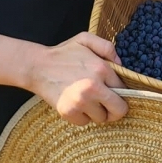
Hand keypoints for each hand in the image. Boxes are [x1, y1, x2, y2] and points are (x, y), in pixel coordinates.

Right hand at [0, 31, 127, 125]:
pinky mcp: (68, 113)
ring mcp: (80, 102)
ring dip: (97, 112)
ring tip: (87, 100)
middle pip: (119, 111)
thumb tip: (121, 65)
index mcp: (101, 69)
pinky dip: (82, 117)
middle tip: (108, 105)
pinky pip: (85, 123)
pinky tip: (76, 104)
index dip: (120, 91)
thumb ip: (107, 47)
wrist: (37, 67)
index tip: (113, 91)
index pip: (124, 89)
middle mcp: (93, 87)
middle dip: (116, 109)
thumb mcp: (85, 39)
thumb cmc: (63, 53)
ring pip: (101, 119)